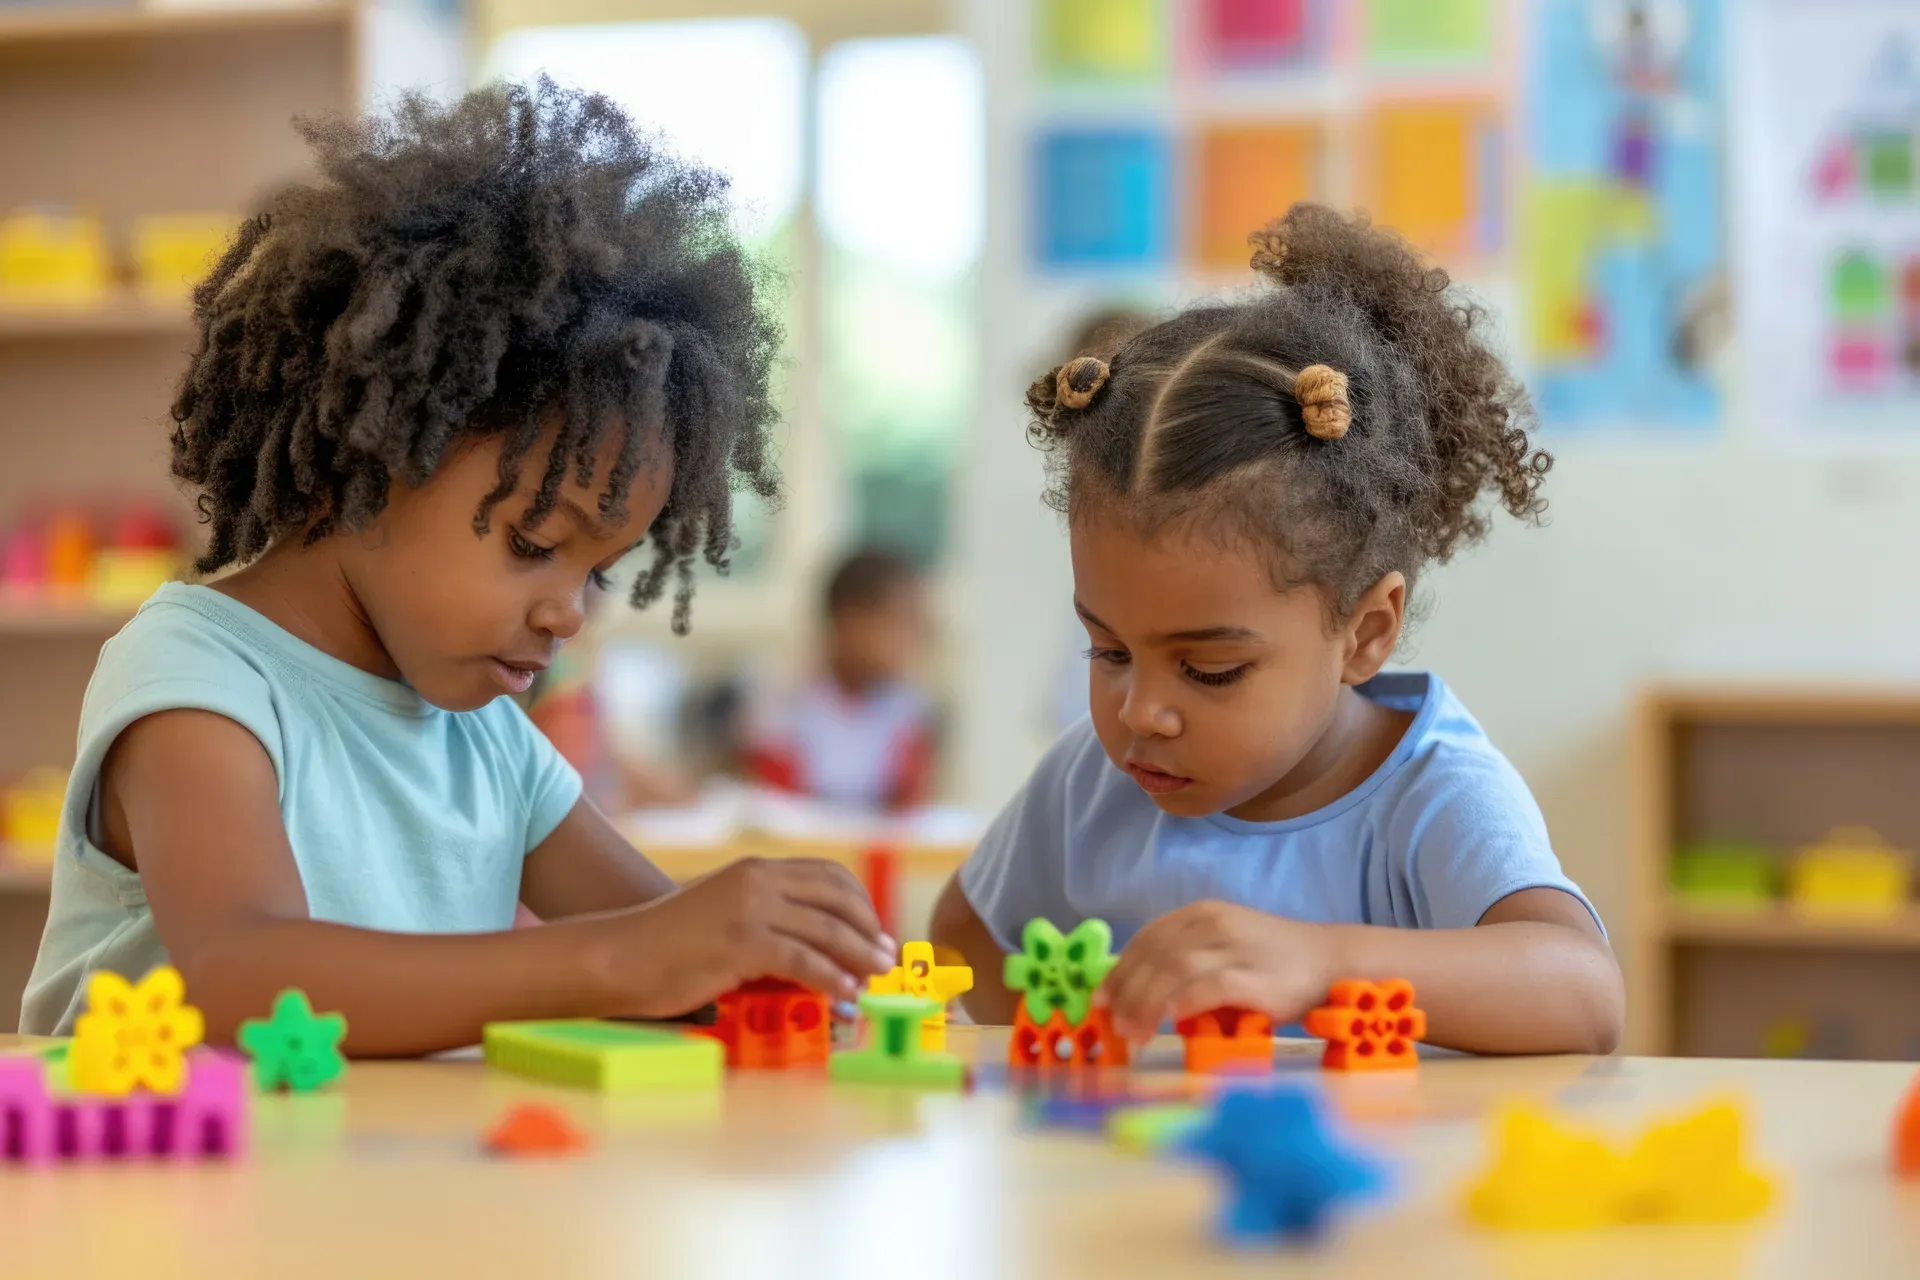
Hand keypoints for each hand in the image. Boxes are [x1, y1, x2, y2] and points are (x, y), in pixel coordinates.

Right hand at [597, 857, 895, 1016]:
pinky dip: (831, 977)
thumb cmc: (668, 946)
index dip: (860, 903)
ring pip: (827, 929)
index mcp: (756, 870)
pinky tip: (844, 993)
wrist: (620, 956)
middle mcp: (758, 880)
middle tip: (885, 957)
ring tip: (875, 977)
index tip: (875, 931)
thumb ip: (765, 919)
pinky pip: (803, 959)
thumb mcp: (724, 915)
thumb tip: (813, 949)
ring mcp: (750, 908)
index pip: (828, 875)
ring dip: (859, 955)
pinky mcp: (742, 941)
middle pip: (837, 897)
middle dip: (869, 927)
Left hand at [1096, 901, 1334, 1043]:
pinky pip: (1208, 987)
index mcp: (1202, 914)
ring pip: (1174, 970)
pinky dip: (1182, 1004)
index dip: (1120, 969)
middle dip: (1127, 992)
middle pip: (1155, 955)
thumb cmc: (1274, 961)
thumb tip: (1141, 995)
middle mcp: (1214, 924)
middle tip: (1114, 1024)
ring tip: (1133, 1033)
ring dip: (1146, 1004)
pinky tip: (1169, 1022)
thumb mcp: (1225, 948)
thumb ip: (1187, 961)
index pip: (1148, 938)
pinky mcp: (1255, 978)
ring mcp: (1235, 948)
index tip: (1102, 999)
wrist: (1333, 961)